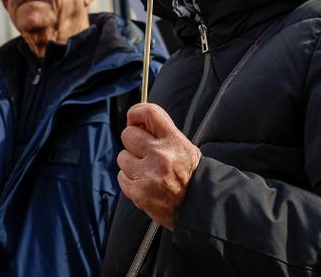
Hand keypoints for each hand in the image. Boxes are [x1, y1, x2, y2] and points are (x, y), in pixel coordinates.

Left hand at [117, 103, 200, 229]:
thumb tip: (136, 122)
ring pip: (122, 157)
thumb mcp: (183, 147)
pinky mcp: (139, 193)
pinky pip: (122, 177)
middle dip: (133, 142)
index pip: (149, 113)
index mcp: (174, 141)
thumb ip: (161, 134)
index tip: (134, 119)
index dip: (136, 113)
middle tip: (143, 152)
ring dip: (131, 163)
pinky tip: (145, 184)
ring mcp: (148, 174)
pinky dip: (130, 180)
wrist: (199, 207)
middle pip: (128, 134)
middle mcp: (160, 155)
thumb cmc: (190, 175)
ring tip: (147, 171)